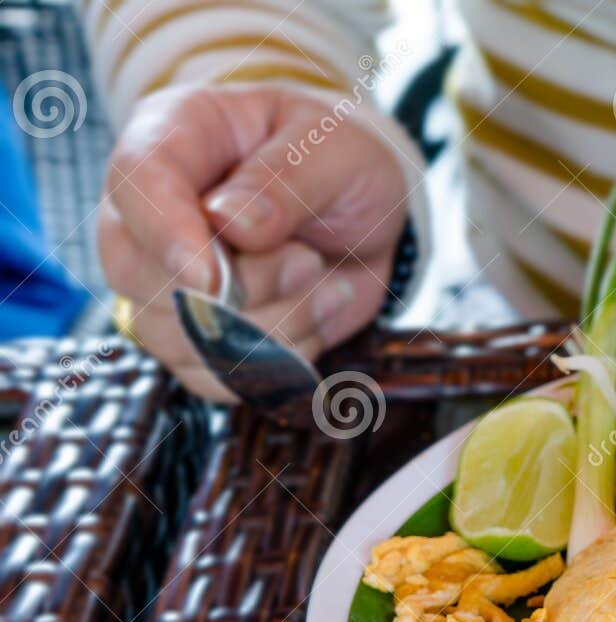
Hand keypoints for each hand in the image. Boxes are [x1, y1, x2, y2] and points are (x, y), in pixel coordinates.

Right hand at [99, 83, 409, 400]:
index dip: (165, 237)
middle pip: (139, 277)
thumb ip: (284, 179)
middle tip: (308, 259)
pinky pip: (218, 377)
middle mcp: (150, 210)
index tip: (211, 279)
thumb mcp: (335, 147)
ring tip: (321, 275)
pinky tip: (317, 310)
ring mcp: (164, 278)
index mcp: (173, 135)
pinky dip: (280, 360)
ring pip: (180, 338)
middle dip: (239, 290)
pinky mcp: (198, 334)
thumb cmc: (341, 159)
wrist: (366, 209)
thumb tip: (230, 226)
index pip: (134, 184)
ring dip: (271, 325)